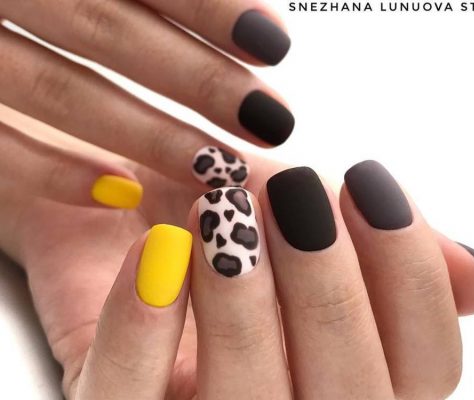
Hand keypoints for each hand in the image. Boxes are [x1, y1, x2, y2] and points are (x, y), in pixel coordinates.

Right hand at [0, 0, 293, 192]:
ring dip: (147, 134)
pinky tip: (119, 194)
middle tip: (272, 118)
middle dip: (197, 78)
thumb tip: (242, 9)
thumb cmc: (41, 0)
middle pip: (103, 28)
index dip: (207, 5)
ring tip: (218, 164)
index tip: (273, 41)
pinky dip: (50, 170)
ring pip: (56, 89)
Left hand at [1, 151, 473, 398]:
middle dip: (327, 283)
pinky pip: (126, 398)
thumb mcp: (298, 222)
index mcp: (343, 377)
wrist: (114, 211)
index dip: (410, 273)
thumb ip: (378, 255)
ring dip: (243, 298)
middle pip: (348, 394)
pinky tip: (158, 247)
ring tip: (222, 206)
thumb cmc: (212, 216)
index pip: (422, 366)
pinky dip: (142, 322)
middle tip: (293, 192)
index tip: (368, 183)